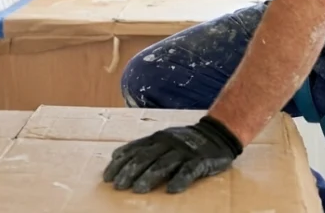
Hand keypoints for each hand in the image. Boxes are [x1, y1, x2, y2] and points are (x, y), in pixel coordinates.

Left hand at [103, 115, 242, 193]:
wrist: (217, 133)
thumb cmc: (184, 140)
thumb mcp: (162, 139)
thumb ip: (142, 147)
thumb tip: (115, 155)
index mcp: (157, 138)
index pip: (134, 151)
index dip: (119, 164)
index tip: (107, 177)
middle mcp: (168, 143)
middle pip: (145, 158)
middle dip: (130, 172)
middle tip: (118, 186)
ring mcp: (184, 151)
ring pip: (163, 164)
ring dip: (149, 177)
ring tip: (138, 190)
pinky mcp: (200, 161)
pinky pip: (189, 170)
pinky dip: (180, 180)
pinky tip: (171, 190)